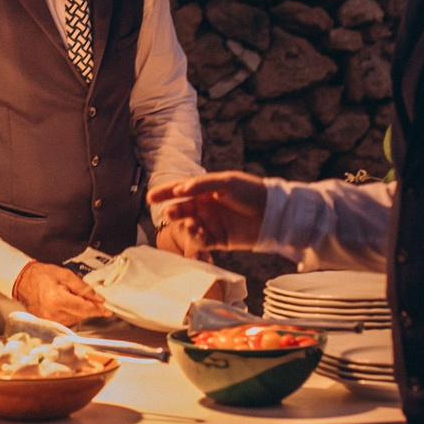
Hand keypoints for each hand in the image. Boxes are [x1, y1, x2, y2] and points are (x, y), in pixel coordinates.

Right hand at [13, 261, 108, 325]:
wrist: (23, 280)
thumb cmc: (42, 275)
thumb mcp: (65, 275)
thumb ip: (83, 288)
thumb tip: (98, 299)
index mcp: (57, 300)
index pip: (84, 309)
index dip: (98, 310)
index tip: (108, 310)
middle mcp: (53, 314)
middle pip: (80, 316)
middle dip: (89, 309)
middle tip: (93, 300)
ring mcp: (48, 320)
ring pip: (74, 320)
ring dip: (80, 312)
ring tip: (73, 298)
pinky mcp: (46, 323)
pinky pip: (66, 322)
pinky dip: (71, 315)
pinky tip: (68, 305)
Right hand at [146, 171, 269, 253]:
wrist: (273, 214)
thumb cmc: (252, 193)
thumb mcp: (227, 182)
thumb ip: (202, 185)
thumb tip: (180, 190)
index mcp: (206, 189)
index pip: (180, 189)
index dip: (165, 192)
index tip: (150, 198)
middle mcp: (206, 206)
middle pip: (181, 209)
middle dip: (173, 211)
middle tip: (169, 213)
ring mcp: (211, 223)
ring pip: (188, 226)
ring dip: (185, 226)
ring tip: (191, 224)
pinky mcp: (219, 239)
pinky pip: (201, 241)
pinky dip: (196, 239)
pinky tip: (199, 234)